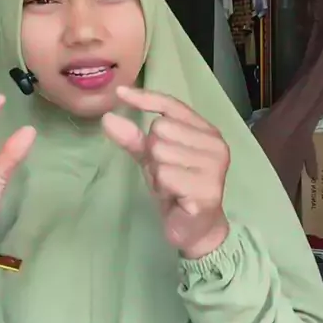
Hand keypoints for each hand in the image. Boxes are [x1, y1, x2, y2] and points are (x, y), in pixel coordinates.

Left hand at [102, 86, 229, 258]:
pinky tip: (174, 197)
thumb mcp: (151, 159)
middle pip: (160, 129)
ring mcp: (213, 166)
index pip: (172, 105)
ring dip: (157, 172)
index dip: (146, 98)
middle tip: (165, 173)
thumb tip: (108, 117)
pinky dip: (162, 187)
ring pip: (160, 152)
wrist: (193, 229)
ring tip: (170, 186)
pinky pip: (165, 175)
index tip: (120, 93)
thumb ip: (133, 138)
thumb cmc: (176, 188)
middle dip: (153, 153)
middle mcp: (215, 143)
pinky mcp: (207, 189)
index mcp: (206, 130)